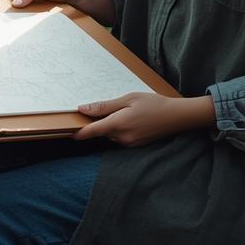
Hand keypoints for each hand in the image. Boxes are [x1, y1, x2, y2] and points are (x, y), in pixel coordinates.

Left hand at [72, 92, 194, 146]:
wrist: (176, 117)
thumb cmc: (154, 104)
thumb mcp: (127, 99)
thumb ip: (104, 106)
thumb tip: (84, 109)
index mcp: (118, 124)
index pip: (91, 131)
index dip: (79, 132)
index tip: (69, 131)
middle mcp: (122, 138)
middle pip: (101, 132)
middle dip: (99, 122)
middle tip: (109, 108)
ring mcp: (129, 143)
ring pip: (111, 135)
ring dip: (111, 125)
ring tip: (126, 112)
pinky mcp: (135, 146)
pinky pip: (120, 138)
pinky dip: (120, 129)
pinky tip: (132, 119)